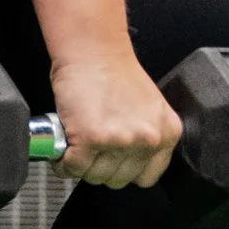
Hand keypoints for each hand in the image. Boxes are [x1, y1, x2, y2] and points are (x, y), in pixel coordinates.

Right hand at [48, 48, 180, 191]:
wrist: (93, 48)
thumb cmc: (113, 70)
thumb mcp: (148, 108)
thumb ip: (144, 135)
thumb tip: (127, 161)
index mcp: (166, 133)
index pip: (147, 177)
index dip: (124, 170)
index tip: (112, 163)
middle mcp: (148, 140)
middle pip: (118, 180)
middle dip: (100, 167)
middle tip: (90, 151)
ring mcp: (121, 141)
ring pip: (94, 176)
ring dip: (80, 165)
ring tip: (75, 147)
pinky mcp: (92, 139)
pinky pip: (73, 167)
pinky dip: (62, 162)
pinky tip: (62, 150)